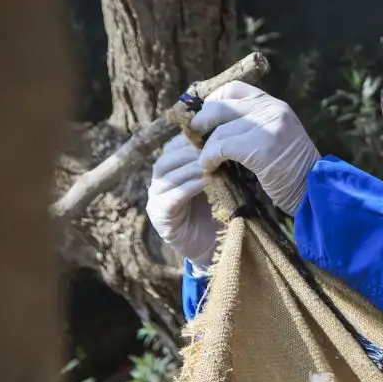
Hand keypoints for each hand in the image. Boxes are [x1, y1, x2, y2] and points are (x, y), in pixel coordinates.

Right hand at [146, 133, 217, 268]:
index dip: (190, 140)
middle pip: (166, 158)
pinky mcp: (159, 216)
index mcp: (171, 170)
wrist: (215, 246)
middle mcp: (159, 183)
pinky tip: (206, 182)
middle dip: (189, 153)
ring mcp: (155, 200)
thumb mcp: (217, 181)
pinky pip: (170, 197)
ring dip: (189, 168)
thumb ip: (214, 163)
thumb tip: (226, 139)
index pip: (173, 147)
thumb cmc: (218, 210)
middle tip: (212, 150)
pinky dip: (188, 187)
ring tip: (210, 165)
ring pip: (166, 176)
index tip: (212, 136)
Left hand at [191, 80, 320, 213]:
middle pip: (221, 105)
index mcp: (275, 105)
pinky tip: (210, 167)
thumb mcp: (277, 137)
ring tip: (204, 160)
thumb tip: (215, 124)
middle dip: (202, 120)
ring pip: (219, 130)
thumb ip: (255, 125)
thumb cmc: (293, 170)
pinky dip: (210, 158)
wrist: (314, 191)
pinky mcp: (261, 147)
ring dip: (205, 147)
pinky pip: (222, 147)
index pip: (234, 88)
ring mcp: (268, 127)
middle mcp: (272, 109)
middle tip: (193, 134)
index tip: (205, 116)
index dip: (214, 99)